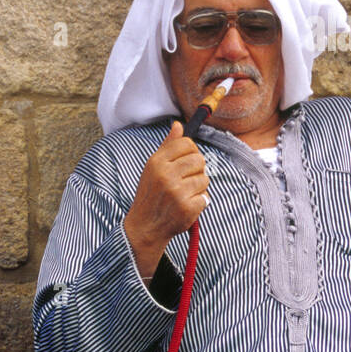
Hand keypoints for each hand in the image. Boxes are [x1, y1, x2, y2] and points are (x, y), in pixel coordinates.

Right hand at [122, 121, 208, 278]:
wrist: (145, 226)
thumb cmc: (150, 195)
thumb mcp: (152, 168)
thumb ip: (167, 146)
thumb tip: (178, 125)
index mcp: (156, 162)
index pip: (186, 143)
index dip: (191, 151)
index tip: (186, 162)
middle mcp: (166, 175)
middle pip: (199, 160)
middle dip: (197, 170)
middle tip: (185, 181)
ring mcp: (176, 192)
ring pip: (204, 179)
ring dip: (198, 188)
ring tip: (184, 195)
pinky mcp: (186, 208)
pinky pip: (206, 197)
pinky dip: (199, 203)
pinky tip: (186, 207)